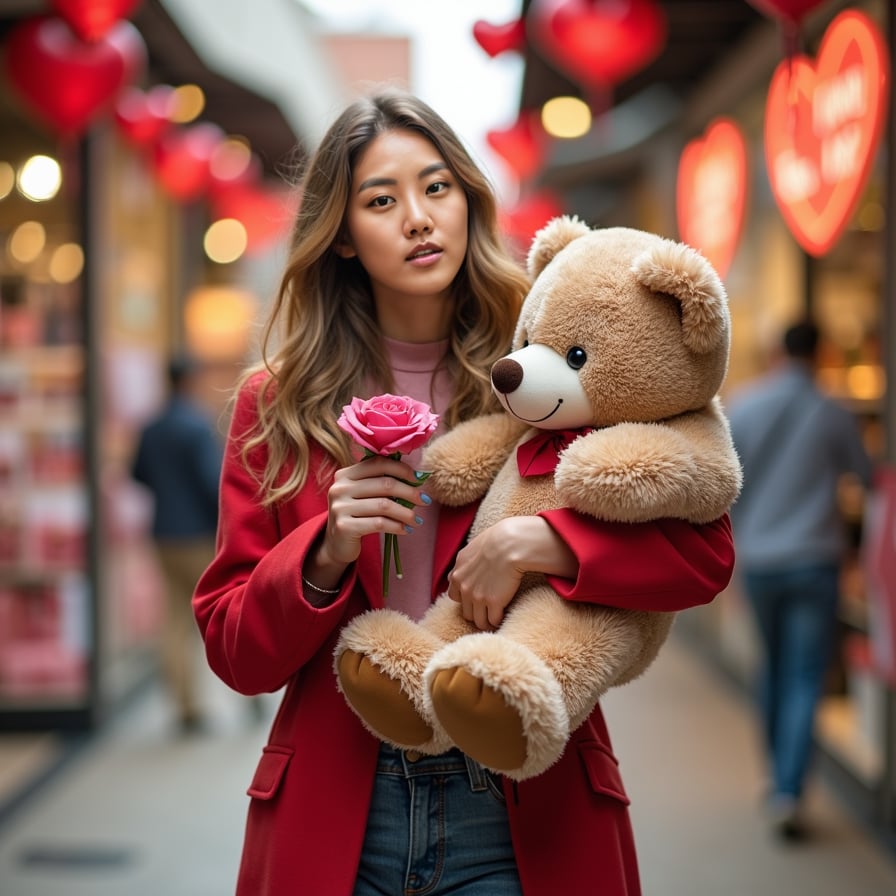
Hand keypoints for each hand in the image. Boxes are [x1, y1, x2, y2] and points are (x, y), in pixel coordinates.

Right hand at [314, 455, 427, 573]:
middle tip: (425, 500)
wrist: (337, 543)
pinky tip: (405, 530)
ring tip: (416, 520)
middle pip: (384, 484)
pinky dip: (396, 526)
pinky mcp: (344, 526)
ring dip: (406, 513)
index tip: (419, 478)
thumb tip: (417, 477)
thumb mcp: (364, 494)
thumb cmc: (357, 515)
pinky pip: (379, 523)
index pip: (378, 464)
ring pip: (384, 505)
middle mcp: (340, 488)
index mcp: (345, 474)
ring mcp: (340, 507)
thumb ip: (381, 482)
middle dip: (410, 492)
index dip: (402, 469)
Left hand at [447, 516, 576, 629]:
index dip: (465, 598)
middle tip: (487, 611)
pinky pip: (493, 620)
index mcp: (457, 574)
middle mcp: (464, 587)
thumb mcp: (471, 550)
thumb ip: (464, 564)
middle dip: (476, 612)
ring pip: (478, 620)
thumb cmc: (495, 541)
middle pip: (466, 611)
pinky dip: (498, 620)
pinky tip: (504, 616)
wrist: (509, 544)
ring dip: (486, 621)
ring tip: (495, 618)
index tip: (476, 599)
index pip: (454, 596)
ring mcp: (477, 596)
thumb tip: (462, 571)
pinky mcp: (493, 602)